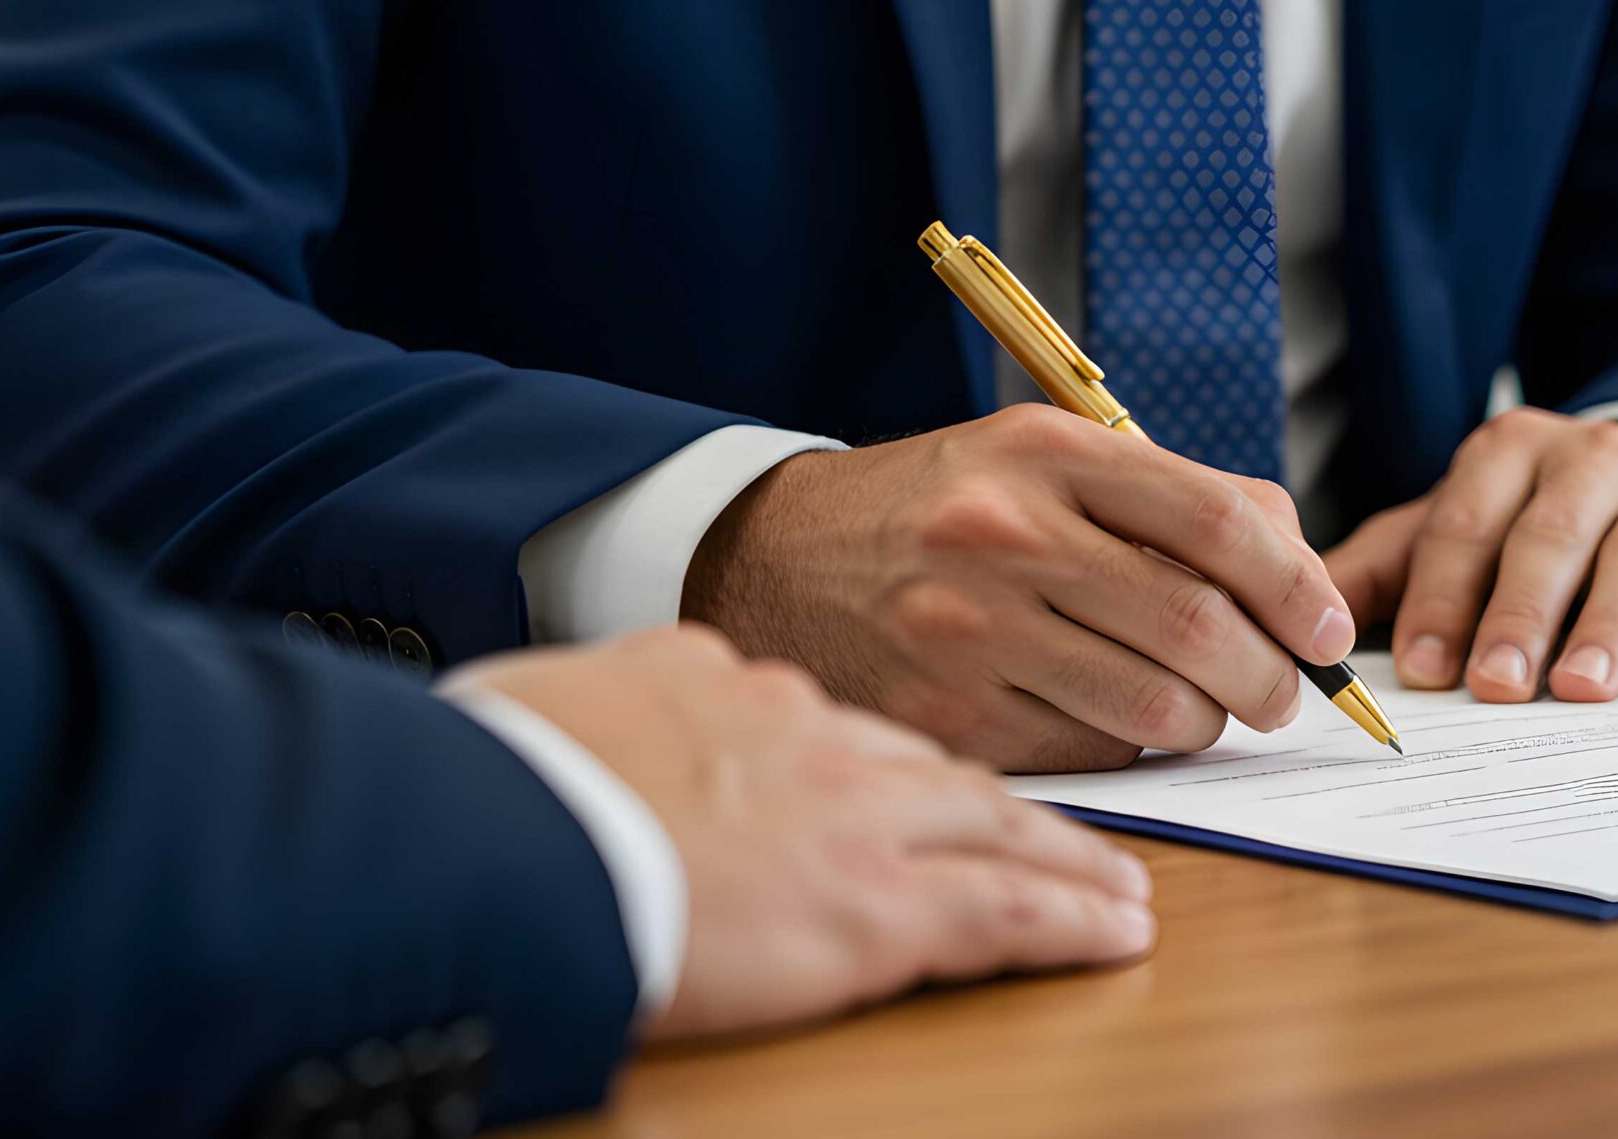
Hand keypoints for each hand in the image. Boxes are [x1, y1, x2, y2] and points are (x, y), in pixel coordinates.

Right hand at [449, 625, 1154, 1040]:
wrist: (506, 828)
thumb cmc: (500, 775)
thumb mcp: (561, 700)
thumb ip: (624, 702)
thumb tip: (622, 711)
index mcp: (733, 686)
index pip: (844, 726)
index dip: (898, 767)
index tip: (924, 791)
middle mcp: (814, 734)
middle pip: (941, 772)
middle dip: (1013, 812)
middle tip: (1073, 838)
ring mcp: (854, 815)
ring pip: (997, 831)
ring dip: (1069, 861)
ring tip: (1117, 889)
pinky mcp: (875, 906)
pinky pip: (1004, 911)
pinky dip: (1070, 919)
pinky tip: (1116, 931)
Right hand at [682, 406, 1354, 771]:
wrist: (769, 560)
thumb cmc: (940, 508)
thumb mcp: (1039, 456)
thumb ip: (1167, 495)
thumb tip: (1296, 562)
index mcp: (1043, 452)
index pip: (1216, 518)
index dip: (1297, 583)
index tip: (1330, 628)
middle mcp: (1005, 534)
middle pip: (1197, 624)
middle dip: (1272, 674)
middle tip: (1286, 691)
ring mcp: (970, 631)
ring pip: (1155, 703)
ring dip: (1210, 720)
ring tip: (1210, 708)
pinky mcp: (947, 716)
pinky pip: (1091, 748)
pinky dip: (1132, 743)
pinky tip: (1119, 717)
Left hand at [1324, 409, 1617, 701]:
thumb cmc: (1542, 526)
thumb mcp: (1463, 528)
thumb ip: (1388, 569)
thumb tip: (1299, 619)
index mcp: (1511, 451)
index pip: (1466, 524)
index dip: (1440, 596)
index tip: (1420, 668)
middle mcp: (1595, 459)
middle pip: (1550, 537)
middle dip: (1518, 614)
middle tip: (1494, 686)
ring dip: (1607, 627)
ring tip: (1579, 689)